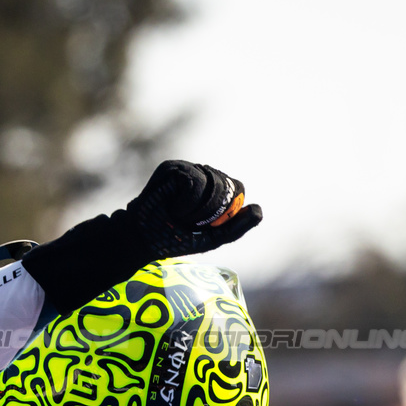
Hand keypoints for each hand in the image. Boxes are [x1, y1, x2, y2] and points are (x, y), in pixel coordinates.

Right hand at [126, 160, 262, 258]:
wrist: (145, 239)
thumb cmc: (176, 238)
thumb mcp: (213, 237)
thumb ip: (238, 227)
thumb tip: (260, 210)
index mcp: (215, 188)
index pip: (236, 189)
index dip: (227, 208)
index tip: (207, 224)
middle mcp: (203, 174)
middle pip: (225, 187)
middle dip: (210, 212)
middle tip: (187, 221)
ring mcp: (187, 168)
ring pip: (210, 183)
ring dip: (196, 209)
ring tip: (178, 214)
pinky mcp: (172, 167)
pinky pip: (194, 182)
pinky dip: (186, 203)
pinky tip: (172, 206)